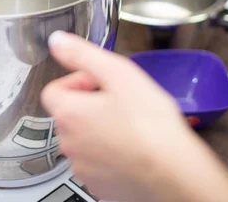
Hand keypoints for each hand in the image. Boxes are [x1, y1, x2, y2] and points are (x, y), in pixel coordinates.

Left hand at [42, 32, 227, 201]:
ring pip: (82, 139)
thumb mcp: (118, 73)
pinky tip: (131, 146)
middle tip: (119, 99)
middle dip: (89, 103)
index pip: (52, 89)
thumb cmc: (151, 125)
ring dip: (98, 128)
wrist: (174, 172)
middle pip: (68, 114)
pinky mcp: (100, 186)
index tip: (97, 81)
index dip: (75, 80)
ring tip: (128, 123)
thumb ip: (82, 54)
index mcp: (69, 113)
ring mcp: (84, 168)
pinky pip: (96, 163)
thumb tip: (57, 41)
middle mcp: (69, 143)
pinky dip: (108, 153)